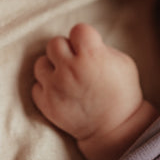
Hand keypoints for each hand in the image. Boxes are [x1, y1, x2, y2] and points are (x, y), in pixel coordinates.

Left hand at [33, 23, 144, 140]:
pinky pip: (37, 86)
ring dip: (52, 68)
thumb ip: (100, 47)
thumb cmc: (123, 92)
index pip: (77, 29)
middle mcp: (70, 69)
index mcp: (92, 55)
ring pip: (40, 63)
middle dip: (66, 50)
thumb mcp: (122, 62)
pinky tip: (61, 91)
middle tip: (76, 61)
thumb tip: (80, 42)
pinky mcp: (46, 104)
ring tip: (66, 77)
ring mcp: (55, 87)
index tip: (89, 48)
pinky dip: (47, 88)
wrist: (115, 129)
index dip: (84, 37)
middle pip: (54, 43)